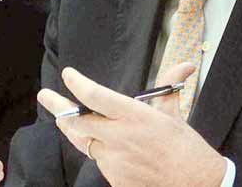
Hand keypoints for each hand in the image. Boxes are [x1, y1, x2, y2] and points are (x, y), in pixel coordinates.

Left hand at [37, 64, 225, 186]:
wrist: (196, 184)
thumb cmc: (186, 148)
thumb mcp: (175, 114)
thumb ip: (169, 86)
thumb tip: (184, 66)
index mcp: (134, 116)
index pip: (95, 96)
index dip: (77, 84)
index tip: (68, 74)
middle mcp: (120, 137)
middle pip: (77, 122)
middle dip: (57, 107)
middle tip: (45, 95)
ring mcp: (115, 161)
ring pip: (86, 143)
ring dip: (79, 132)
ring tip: (65, 119)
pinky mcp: (115, 180)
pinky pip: (100, 162)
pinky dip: (101, 152)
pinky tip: (107, 148)